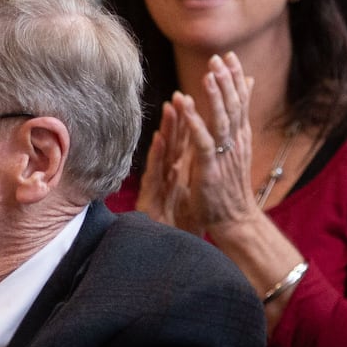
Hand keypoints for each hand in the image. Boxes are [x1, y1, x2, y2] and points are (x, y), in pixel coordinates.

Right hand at [137, 99, 194, 229]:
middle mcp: (168, 177)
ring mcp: (158, 186)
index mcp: (179, 174)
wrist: (165, 252)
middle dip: (178, 117)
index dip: (190, 120)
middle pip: (174, 143)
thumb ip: (189, 175)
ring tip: (170, 108)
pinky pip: (156, 174)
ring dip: (167, 129)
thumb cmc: (179, 226)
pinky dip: (158, 157)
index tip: (194, 98)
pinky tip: (159, 141)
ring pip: (164, 154)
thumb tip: (196, 157)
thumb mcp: (190, 196)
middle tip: (181, 93)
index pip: (186, 143)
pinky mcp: (151, 199)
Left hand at [171, 53, 260, 232]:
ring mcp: (222, 156)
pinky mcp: (208, 170)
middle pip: (233, 107)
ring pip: (220, 121)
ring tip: (206, 76)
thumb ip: (233, 132)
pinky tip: (185, 108)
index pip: (240, 103)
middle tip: (218, 57)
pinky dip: (194, 124)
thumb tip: (233, 117)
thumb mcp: (233, 156)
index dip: (235, 80)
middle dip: (226, 81)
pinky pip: (201, 143)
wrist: (233, 220)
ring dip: (213, 98)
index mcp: (239, 139)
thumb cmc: (228, 190)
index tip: (229, 57)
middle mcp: (234, 144)